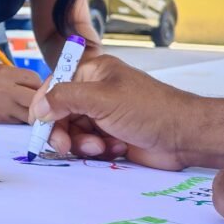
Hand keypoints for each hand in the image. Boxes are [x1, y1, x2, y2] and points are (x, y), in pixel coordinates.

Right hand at [0, 64, 41, 122]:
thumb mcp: (0, 71)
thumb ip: (20, 79)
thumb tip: (43, 90)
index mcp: (6, 73)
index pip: (36, 80)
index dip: (38, 85)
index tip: (34, 89)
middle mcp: (6, 90)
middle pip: (36, 98)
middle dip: (41, 101)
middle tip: (38, 103)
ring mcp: (3, 108)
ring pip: (31, 114)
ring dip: (33, 114)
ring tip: (24, 110)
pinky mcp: (0, 122)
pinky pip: (19, 123)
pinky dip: (21, 121)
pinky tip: (15, 117)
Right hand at [28, 55, 192, 169]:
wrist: (185, 137)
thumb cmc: (149, 109)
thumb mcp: (102, 99)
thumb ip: (65, 99)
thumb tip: (39, 107)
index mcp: (92, 73)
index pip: (55, 85)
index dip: (43, 104)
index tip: (37, 124)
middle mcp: (94, 92)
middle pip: (60, 112)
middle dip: (62, 130)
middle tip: (64, 146)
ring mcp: (102, 115)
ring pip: (72, 131)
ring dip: (81, 143)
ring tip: (100, 147)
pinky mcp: (109, 136)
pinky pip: (87, 144)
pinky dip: (96, 150)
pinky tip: (115, 149)